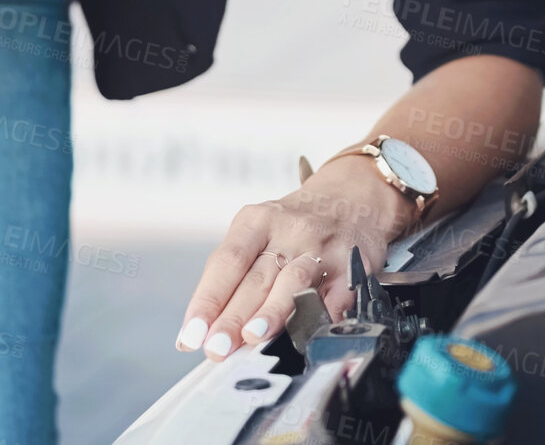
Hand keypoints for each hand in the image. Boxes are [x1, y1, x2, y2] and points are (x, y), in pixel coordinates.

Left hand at [175, 154, 418, 360]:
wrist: (353, 197)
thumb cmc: (295, 224)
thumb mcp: (260, 231)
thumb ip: (237, 277)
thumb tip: (207, 331)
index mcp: (257, 220)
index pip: (227, 261)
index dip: (208, 299)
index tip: (191, 334)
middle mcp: (290, 230)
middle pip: (256, 277)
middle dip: (233, 316)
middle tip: (215, 348)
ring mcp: (322, 247)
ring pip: (294, 282)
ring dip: (271, 312)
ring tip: (252, 337)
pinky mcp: (352, 266)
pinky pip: (335, 297)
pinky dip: (318, 320)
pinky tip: (304, 338)